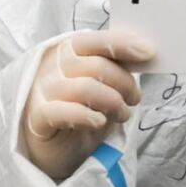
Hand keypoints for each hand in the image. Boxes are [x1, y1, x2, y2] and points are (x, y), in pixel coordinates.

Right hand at [22, 31, 155, 179]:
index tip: (149, 52)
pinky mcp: (36, 118)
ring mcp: (41, 91)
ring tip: (122, 114)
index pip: (93, 40)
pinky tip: (99, 122)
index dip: (122, 43)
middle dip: (124, 83)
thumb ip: (118, 65)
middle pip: (95, 66)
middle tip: (134, 99)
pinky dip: (86, 116)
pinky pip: (61, 111)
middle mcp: (51, 67)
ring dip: (113, 102)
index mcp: (68, 51)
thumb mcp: (104, 83)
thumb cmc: (85, 107)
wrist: (58, 146)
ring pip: (84, 88)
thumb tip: (147, 52)